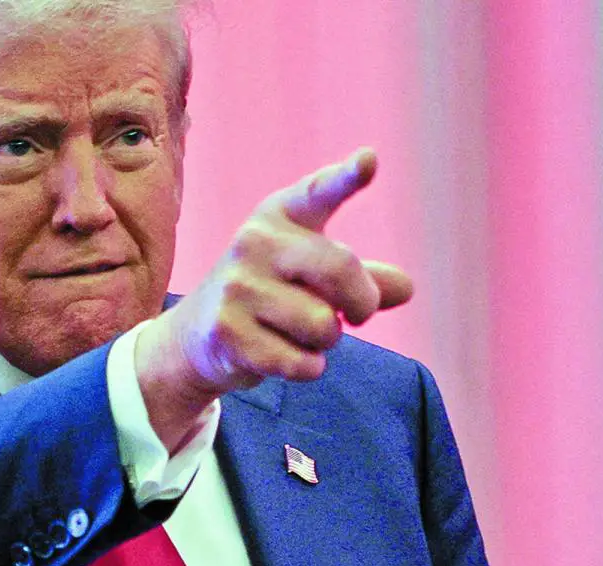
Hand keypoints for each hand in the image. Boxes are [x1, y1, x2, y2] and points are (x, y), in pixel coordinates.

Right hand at [135, 148, 413, 450]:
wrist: (197, 335)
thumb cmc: (271, 296)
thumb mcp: (313, 276)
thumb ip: (363, 278)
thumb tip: (405, 288)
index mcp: (279, 217)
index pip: (317, 193)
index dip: (346, 177)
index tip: (369, 160)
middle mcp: (254, 242)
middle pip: (339, 270)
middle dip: (362, 302)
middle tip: (358, 316)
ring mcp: (237, 287)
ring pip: (322, 325)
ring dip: (325, 341)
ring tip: (300, 333)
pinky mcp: (228, 332)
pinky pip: (301, 362)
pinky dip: (307, 367)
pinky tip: (285, 357)